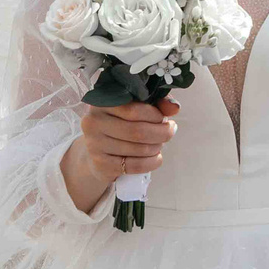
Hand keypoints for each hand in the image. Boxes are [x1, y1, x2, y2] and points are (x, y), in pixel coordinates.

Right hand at [63, 98, 179, 205]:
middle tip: (170, 131)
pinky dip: (152, 162)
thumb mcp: (133, 108)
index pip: (134, 109)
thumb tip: (174, 107)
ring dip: (157, 147)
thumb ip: (155, 103)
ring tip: (159, 144)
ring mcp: (95, 145)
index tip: (164, 118)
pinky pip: (135, 166)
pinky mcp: (101, 165)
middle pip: (138, 131)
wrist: (95, 153)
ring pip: (139, 149)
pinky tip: (156, 157)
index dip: (155, 115)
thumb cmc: (118, 125)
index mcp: (101, 102)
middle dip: (161, 133)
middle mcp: (93, 122)